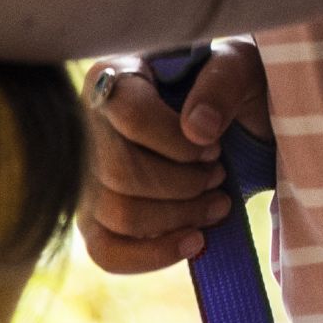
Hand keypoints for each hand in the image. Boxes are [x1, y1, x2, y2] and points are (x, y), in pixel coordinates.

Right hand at [77, 44, 272, 273]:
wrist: (233, 121)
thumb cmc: (227, 87)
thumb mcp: (238, 67)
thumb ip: (221, 84)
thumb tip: (198, 129)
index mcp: (113, 77)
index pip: (129, 115)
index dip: (177, 141)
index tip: (213, 146)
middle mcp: (85, 127)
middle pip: (121, 174)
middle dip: (184, 185)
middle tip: (218, 175)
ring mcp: (85, 176)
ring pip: (119, 215)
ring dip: (180, 217)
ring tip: (216, 203)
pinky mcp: (95, 217)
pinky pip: (107, 252)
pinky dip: (154, 255)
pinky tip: (194, 241)